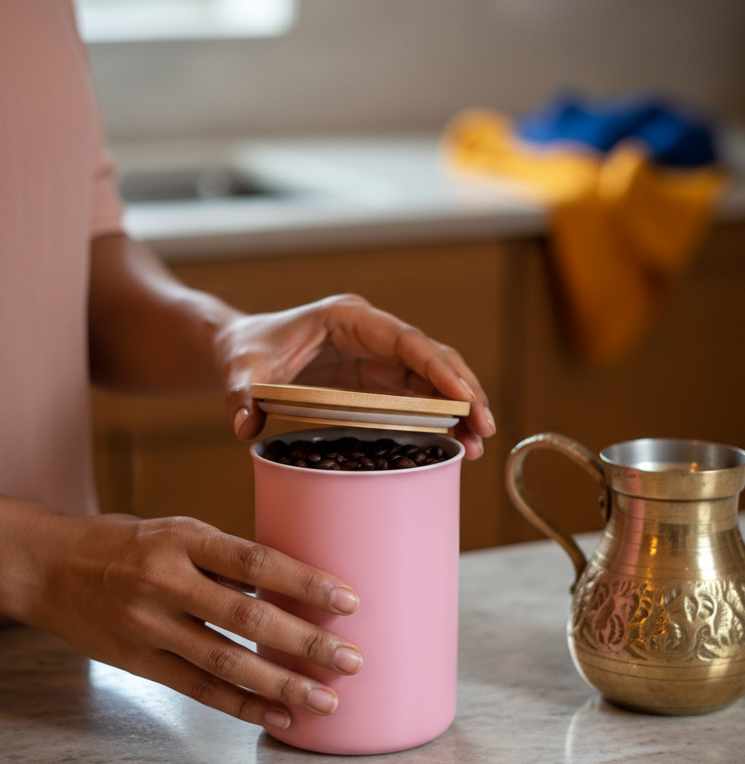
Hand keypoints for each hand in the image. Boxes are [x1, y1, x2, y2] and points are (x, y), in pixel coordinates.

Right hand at [2, 500, 363, 729]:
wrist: (53, 568)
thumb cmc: (129, 545)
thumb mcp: (178, 531)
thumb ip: (228, 558)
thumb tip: (296, 584)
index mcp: (184, 539)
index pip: (256, 560)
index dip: (305, 582)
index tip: (349, 599)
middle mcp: (167, 583)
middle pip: (248, 617)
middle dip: (306, 642)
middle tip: (351, 659)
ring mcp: (151, 627)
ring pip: (227, 664)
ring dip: (283, 685)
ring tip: (327, 699)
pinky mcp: (140, 664)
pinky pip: (200, 691)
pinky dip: (244, 707)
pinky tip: (281, 716)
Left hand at [213, 294, 495, 457]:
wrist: (241, 349)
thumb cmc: (245, 349)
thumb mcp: (240, 369)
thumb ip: (243, 393)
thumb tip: (245, 424)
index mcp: (347, 319)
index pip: (404, 340)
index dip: (437, 367)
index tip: (463, 396)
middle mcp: (371, 333)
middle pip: (430, 357)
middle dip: (462, 390)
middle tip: (485, 428)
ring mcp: (377, 355)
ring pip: (432, 376)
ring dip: (459, 407)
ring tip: (477, 444)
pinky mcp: (376, 378)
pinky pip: (417, 394)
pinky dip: (439, 416)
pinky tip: (456, 442)